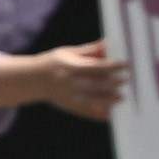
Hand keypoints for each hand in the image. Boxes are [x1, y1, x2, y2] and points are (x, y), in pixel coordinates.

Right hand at [1, 42, 129, 120]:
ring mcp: (69, 96)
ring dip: (108, 99)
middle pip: (96, 84)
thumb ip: (89, 50)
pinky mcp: (69, 106)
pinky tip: (109, 114)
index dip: (112, 66)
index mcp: (71, 67)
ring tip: (121, 97)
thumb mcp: (68, 52)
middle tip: (125, 80)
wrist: (32, 80)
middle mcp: (70, 83)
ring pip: (92, 100)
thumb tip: (108, 43)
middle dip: (113, 83)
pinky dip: (97, 114)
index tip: (125, 64)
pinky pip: (86, 112)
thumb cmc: (53, 62)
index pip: (96, 67)